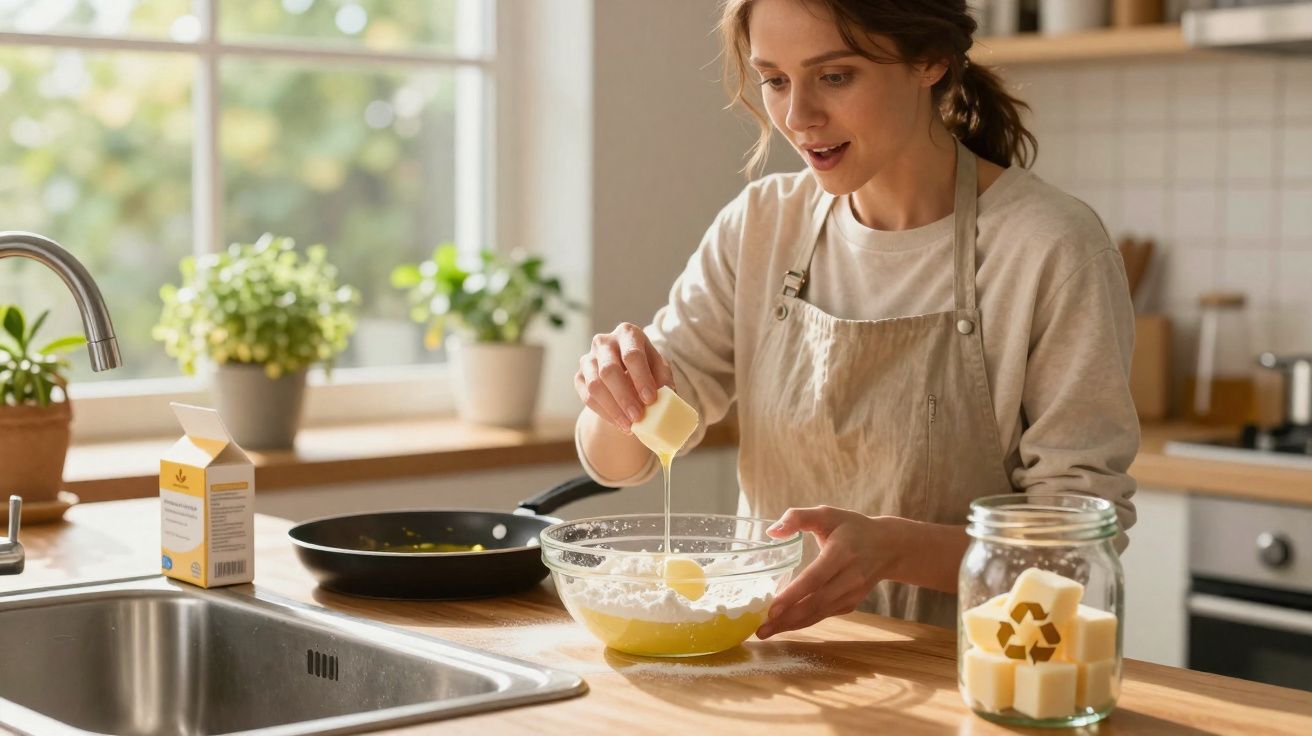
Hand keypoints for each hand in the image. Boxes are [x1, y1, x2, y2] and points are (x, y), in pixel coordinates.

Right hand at [575, 322, 673, 432]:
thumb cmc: (648, 369)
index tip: (651, 399)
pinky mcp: (579, 376)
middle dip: (625, 397)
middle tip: (638, 417)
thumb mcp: (660, 370)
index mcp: (628, 333)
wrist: (626, 373)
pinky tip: (620, 424)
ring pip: (595, 386)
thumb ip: (664, 382)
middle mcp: (604, 341)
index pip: (632, 355)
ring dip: (613, 409)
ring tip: (630, 426)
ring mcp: (588, 358)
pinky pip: (587, 397)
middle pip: (609, 370)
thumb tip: (667, 399)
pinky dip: (605, 414)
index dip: (641, 378)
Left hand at [756, 507, 900, 639]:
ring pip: (819, 614)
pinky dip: (804, 622)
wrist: (889, 547)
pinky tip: (784, 625)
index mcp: (842, 552)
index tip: (772, 608)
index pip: (815, 578)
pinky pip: (824, 615)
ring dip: (792, 625)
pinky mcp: (851, 603)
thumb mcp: (827, 514)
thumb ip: (798, 517)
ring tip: (766, 632)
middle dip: (787, 618)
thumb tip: (772, 531)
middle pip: (816, 603)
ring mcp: (852, 593)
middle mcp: (850, 577)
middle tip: (761, 629)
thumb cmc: (852, 527)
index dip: (794, 595)